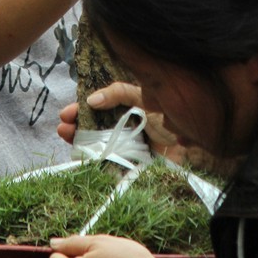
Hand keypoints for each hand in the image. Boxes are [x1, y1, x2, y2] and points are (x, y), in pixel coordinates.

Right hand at [58, 82, 187, 163]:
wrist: (194, 142)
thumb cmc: (169, 115)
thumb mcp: (143, 96)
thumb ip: (119, 92)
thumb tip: (91, 99)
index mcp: (126, 108)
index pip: (97, 107)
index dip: (80, 110)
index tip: (66, 114)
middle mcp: (123, 126)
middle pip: (94, 126)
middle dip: (76, 126)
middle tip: (62, 129)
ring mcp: (126, 146)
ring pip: (97, 144)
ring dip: (80, 142)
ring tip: (67, 139)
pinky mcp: (130, 164)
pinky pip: (108, 163)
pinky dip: (95, 161)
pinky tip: (82, 158)